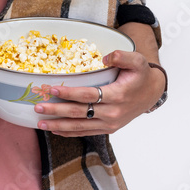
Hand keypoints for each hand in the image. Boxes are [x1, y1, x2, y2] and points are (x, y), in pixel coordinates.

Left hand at [34, 50, 165, 136]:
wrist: (151, 93)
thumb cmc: (141, 75)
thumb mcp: (137, 60)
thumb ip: (122, 56)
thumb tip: (105, 57)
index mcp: (118, 95)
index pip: (88, 95)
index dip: (70, 93)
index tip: (53, 89)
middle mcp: (112, 113)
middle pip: (79, 113)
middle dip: (57, 111)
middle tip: (38, 106)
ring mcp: (109, 123)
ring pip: (80, 127)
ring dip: (58, 125)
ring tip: (40, 122)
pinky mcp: (108, 128)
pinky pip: (86, 132)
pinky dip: (69, 132)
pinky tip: (55, 129)